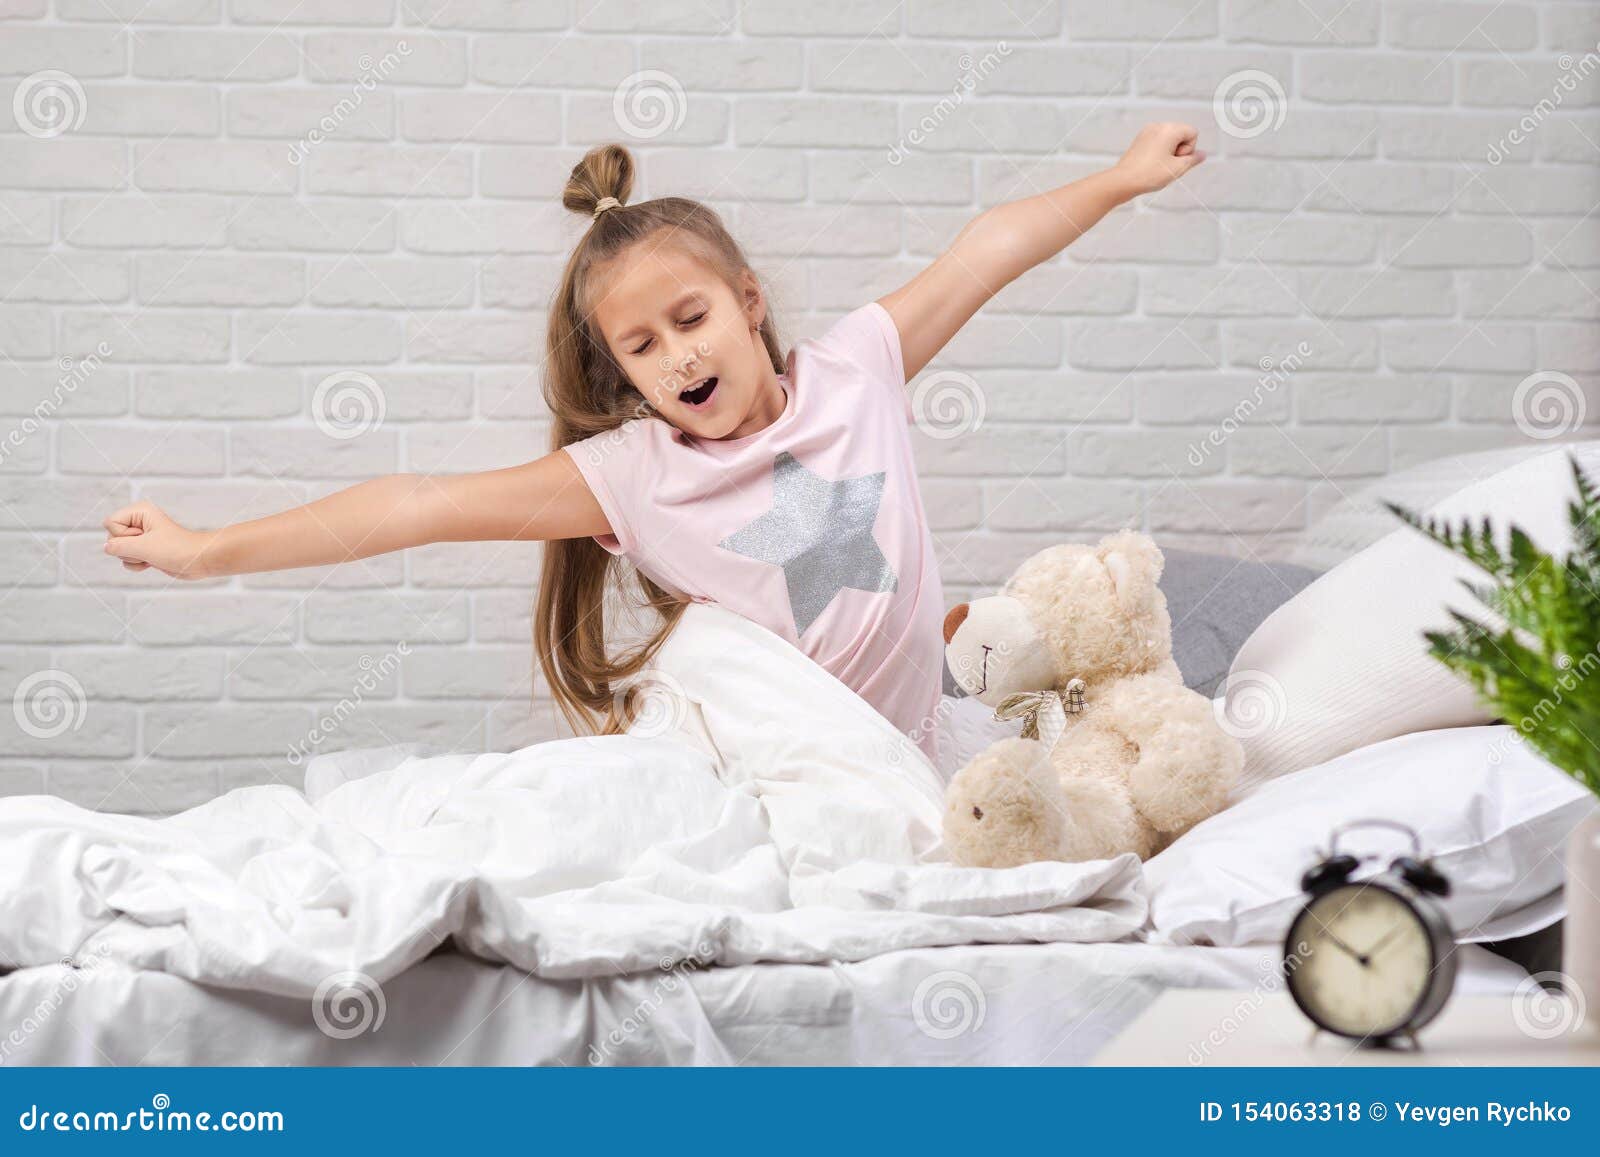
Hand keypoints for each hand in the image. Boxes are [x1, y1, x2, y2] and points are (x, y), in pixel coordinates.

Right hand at [102, 500, 216, 579]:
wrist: (199, 560)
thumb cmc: (177, 549)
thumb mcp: (142, 547)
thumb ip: (118, 546)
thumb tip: (106, 547)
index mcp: (140, 511)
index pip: (110, 523)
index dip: (122, 535)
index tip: (142, 537)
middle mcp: (139, 522)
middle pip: (112, 537)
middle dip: (127, 549)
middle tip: (149, 547)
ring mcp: (142, 537)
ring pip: (119, 550)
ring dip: (133, 558)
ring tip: (152, 555)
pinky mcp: (146, 550)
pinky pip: (128, 559)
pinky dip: (137, 564)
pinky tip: (151, 563)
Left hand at [1113, 122, 1205, 196]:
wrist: (1123, 181)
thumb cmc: (1149, 175)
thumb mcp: (1177, 169)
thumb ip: (1193, 160)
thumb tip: (1202, 154)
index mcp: (1169, 129)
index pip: (1193, 132)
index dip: (1189, 149)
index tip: (1175, 160)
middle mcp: (1158, 126)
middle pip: (1182, 135)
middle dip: (1179, 150)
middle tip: (1166, 164)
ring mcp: (1147, 132)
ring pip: (1170, 140)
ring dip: (1169, 153)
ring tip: (1158, 166)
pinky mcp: (1140, 139)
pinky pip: (1158, 143)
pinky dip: (1159, 153)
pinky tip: (1151, 165)